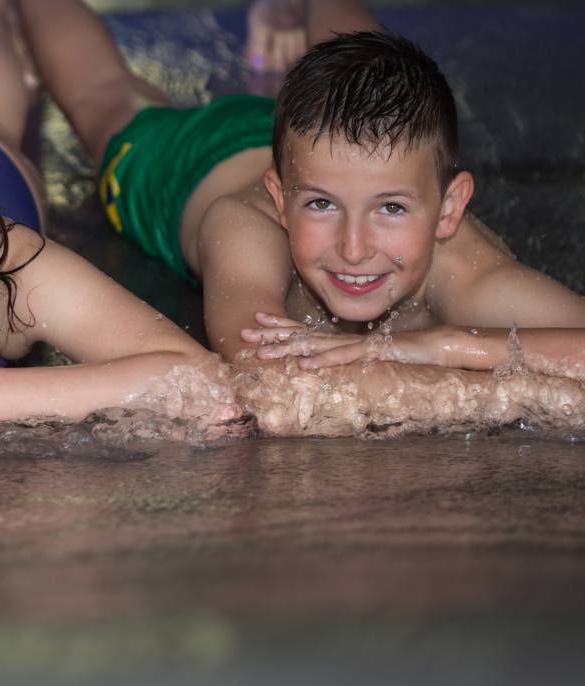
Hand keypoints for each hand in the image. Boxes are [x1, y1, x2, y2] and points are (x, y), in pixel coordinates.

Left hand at [244, 317, 455, 369]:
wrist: (443, 346)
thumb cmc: (410, 352)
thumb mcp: (374, 357)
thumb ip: (354, 357)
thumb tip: (332, 364)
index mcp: (344, 339)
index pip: (305, 330)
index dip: (280, 324)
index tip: (256, 319)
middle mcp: (347, 339)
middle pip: (303, 335)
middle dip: (272, 333)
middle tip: (243, 331)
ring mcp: (359, 344)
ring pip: (318, 347)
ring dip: (290, 350)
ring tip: (264, 353)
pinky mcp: (375, 353)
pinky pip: (346, 358)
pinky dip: (325, 362)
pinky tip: (306, 367)